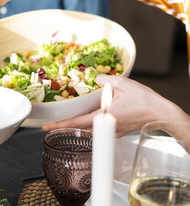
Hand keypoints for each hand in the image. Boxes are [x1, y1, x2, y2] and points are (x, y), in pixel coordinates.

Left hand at [42, 75, 183, 136]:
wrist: (162, 113)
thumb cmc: (144, 100)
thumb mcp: (121, 83)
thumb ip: (103, 79)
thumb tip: (94, 78)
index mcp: (104, 116)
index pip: (77, 122)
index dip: (60, 125)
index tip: (47, 127)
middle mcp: (107, 126)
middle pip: (81, 128)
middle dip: (65, 126)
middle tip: (52, 125)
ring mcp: (114, 130)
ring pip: (91, 129)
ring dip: (79, 125)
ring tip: (67, 120)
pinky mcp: (120, 130)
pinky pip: (102, 127)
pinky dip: (93, 122)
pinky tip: (91, 115)